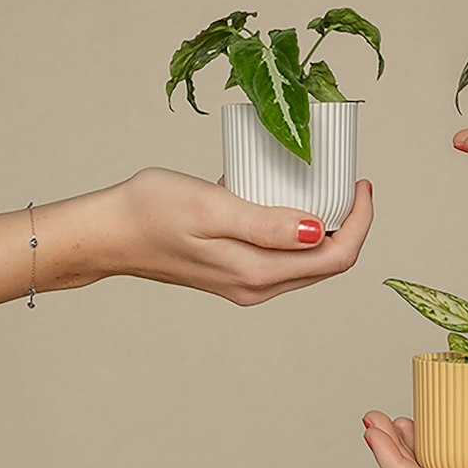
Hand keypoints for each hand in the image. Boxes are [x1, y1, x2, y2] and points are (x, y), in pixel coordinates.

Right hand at [102, 169, 373, 303]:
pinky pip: (281, 255)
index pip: (335, 257)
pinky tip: (285, 196)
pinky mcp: (231, 271)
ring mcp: (243, 282)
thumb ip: (265, 223)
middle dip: (349, 223)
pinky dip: (295, 228)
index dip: (360, 221)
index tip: (361, 183)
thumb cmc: (152, 211)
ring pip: (305, 261)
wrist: (107, 231)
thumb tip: (316, 230)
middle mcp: (256, 286)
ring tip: (326, 185)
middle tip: (349, 181)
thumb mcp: (213, 206)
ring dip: (325, 227)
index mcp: (257, 273)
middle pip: (326, 263)